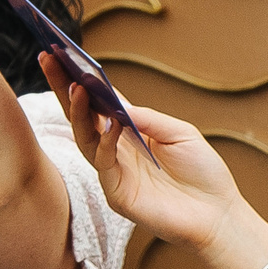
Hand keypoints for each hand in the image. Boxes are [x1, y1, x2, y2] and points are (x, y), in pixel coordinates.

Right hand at [44, 59, 258, 262]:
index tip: (62, 54)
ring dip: (79, 112)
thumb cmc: (203, 172)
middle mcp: (116, 151)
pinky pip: (104, 164)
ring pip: (85, 139)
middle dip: (64, 88)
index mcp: (129, 133)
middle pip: (82, 116)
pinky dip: (106, 142)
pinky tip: (111, 124)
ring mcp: (113, 173)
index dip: (81, 80)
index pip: (99, 103)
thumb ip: (148, 118)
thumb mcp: (180, 134)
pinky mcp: (117, 194)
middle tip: (49, 59)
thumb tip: (115, 103)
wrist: (218, 214)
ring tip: (75, 86)